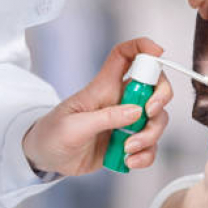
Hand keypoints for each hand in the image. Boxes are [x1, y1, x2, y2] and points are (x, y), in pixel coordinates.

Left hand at [22, 38, 171, 175]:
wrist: (46, 159)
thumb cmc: (52, 134)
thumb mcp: (73, 126)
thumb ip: (105, 118)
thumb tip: (136, 112)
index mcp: (103, 87)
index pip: (125, 56)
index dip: (142, 47)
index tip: (158, 52)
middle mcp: (119, 101)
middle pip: (154, 87)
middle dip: (160, 98)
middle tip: (148, 114)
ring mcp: (126, 122)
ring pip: (157, 119)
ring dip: (150, 135)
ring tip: (128, 149)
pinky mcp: (128, 142)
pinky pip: (150, 146)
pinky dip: (146, 155)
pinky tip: (129, 161)